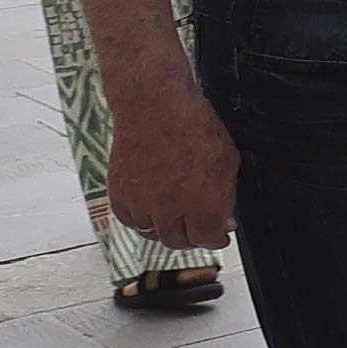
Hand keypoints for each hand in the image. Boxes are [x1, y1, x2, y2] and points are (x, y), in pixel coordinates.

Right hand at [102, 82, 238, 249]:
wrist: (153, 106)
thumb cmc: (193, 125)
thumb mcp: (226, 159)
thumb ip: (226, 195)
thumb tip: (225, 223)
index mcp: (202, 201)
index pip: (209, 239)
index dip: (216, 239)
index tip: (218, 235)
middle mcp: (171, 208)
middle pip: (179, 241)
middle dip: (192, 237)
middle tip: (196, 229)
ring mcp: (142, 203)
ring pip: (153, 234)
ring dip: (165, 229)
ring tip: (174, 218)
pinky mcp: (120, 195)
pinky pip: (130, 221)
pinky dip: (140, 219)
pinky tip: (150, 209)